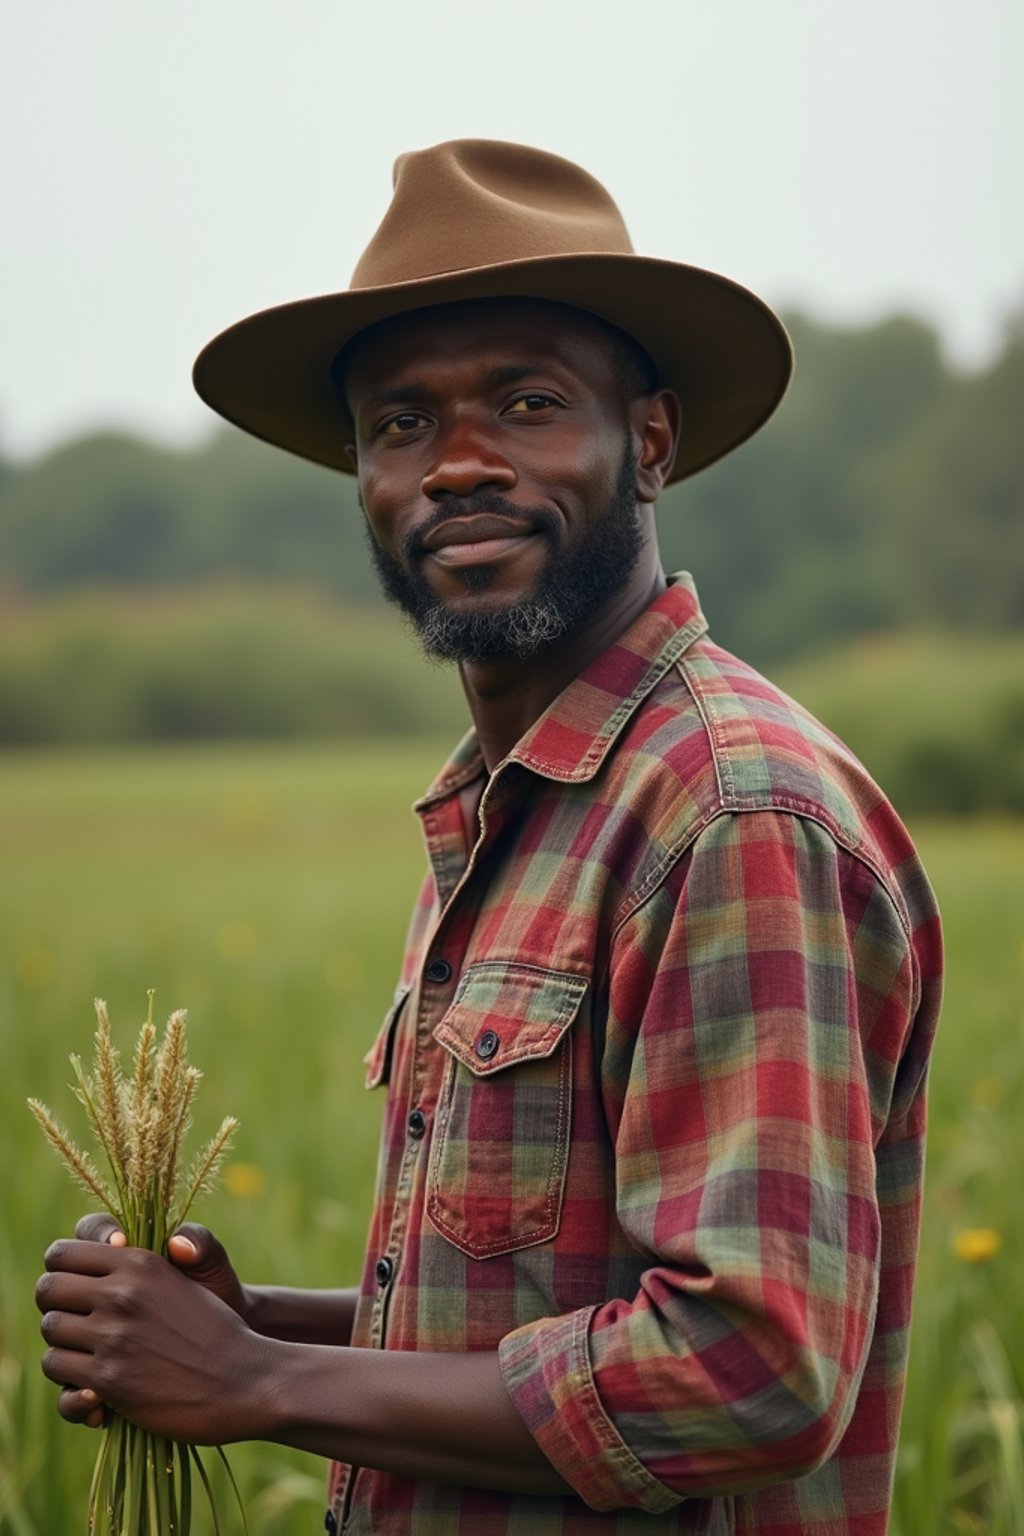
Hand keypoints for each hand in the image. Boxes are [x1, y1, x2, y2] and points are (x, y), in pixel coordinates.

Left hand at [37, 1236, 271, 1443]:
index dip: (62, 1267)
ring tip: (88, 1352)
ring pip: (49, 1330)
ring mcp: (111, 1337)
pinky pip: (58, 1370)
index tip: (78, 1283)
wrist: (242, 1378)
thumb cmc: (214, 1327)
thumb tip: (115, 1244)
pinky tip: (92, 1387)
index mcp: (139, 1262)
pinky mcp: (107, 1379)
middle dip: (55, 1303)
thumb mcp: (184, 1278)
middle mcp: (121, 1294)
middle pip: (46, 1288)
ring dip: (63, 1343)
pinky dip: (69, 1380)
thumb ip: (141, 1263)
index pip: (62, 1253)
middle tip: (76, 1318)